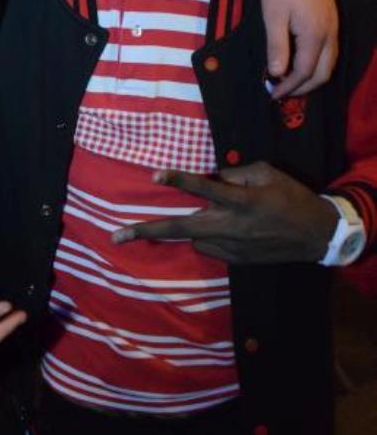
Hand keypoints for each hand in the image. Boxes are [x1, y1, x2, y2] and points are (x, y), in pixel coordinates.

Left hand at [111, 161, 336, 263]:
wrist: (316, 235)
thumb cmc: (292, 197)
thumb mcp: (267, 173)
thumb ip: (234, 174)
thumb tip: (211, 178)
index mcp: (242, 201)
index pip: (205, 188)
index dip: (180, 180)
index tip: (155, 174)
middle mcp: (231, 226)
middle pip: (181, 227)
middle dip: (147, 231)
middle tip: (117, 236)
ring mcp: (232, 248)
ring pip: (194, 236)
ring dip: (194, 226)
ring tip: (213, 218)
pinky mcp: (235, 261)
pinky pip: (210, 246)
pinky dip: (209, 236)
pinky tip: (226, 229)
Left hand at [262, 0, 337, 98]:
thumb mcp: (274, 16)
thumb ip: (277, 46)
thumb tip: (277, 75)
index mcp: (315, 35)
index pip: (305, 72)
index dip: (289, 87)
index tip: (272, 94)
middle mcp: (330, 34)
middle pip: (323, 73)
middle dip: (303, 88)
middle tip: (281, 92)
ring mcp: (333, 27)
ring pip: (329, 64)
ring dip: (311, 77)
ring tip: (290, 82)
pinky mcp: (331, 21)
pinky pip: (329, 52)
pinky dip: (317, 64)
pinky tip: (300, 62)